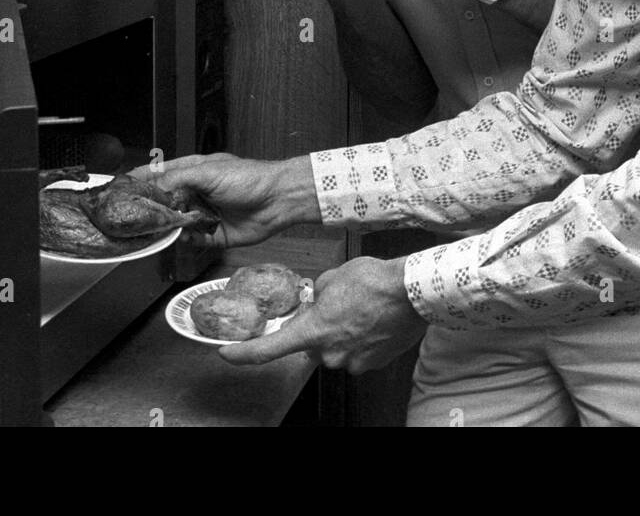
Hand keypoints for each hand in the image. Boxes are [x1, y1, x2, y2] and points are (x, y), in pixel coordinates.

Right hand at [130, 153, 310, 247]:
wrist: (279, 200)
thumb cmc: (250, 178)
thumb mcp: (208, 172)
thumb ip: (178, 180)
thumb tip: (153, 188)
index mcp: (193, 172)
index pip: (160, 175)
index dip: (141, 182)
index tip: (120, 190)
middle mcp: (197, 193)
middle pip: (165, 204)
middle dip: (150, 211)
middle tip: (133, 218)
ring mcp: (205, 214)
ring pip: (176, 225)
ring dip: (166, 229)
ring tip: (154, 231)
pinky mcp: (215, 235)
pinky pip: (193, 241)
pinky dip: (185, 242)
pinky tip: (180, 239)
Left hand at [216, 256, 427, 374]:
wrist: (413, 292)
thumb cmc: (374, 281)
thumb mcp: (335, 276)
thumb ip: (319, 292)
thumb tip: (319, 295)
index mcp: (313, 331)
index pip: (268, 350)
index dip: (243, 354)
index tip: (226, 354)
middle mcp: (329, 354)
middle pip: (311, 347)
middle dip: (317, 329)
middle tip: (335, 307)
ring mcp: (353, 362)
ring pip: (336, 350)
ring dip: (342, 333)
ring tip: (362, 309)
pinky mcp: (374, 364)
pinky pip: (358, 353)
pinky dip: (362, 339)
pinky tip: (374, 320)